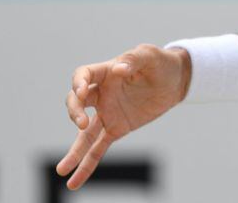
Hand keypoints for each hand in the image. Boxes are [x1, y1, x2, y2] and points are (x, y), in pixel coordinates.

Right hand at [57, 44, 190, 189]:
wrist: (175, 81)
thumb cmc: (160, 63)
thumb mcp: (150, 56)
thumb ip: (134, 59)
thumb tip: (119, 68)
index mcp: (106, 72)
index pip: (83, 75)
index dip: (78, 83)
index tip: (81, 92)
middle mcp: (102, 94)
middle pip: (77, 102)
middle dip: (74, 112)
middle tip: (81, 123)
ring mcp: (107, 113)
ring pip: (84, 134)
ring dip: (74, 151)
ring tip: (62, 170)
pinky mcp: (117, 128)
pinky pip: (98, 148)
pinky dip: (88, 164)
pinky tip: (75, 181)